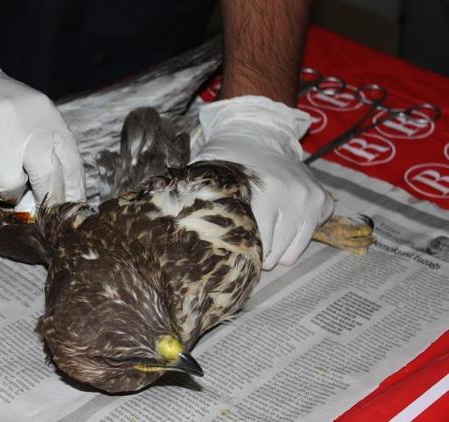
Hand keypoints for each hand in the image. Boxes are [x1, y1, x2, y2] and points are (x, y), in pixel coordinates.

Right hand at [0, 37, 84, 204]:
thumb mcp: (29, 114)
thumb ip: (46, 145)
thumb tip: (63, 196)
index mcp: (45, 115)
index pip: (70, 162)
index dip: (72, 192)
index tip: (69, 211)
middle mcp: (24, 123)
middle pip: (48, 179)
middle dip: (46, 201)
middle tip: (39, 211)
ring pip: (12, 188)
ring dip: (5, 192)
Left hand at [193, 96, 333, 268]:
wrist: (257, 131)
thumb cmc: (228, 158)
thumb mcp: (209, 175)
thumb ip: (195, 199)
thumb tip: (169, 225)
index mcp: (268, 194)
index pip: (256, 246)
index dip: (239, 253)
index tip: (229, 250)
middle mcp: (295, 198)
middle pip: (274, 255)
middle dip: (257, 255)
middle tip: (243, 242)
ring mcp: (312, 200)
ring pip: (293, 253)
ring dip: (276, 251)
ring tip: (260, 234)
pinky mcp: (323, 201)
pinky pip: (309, 237)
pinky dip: (295, 237)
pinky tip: (279, 222)